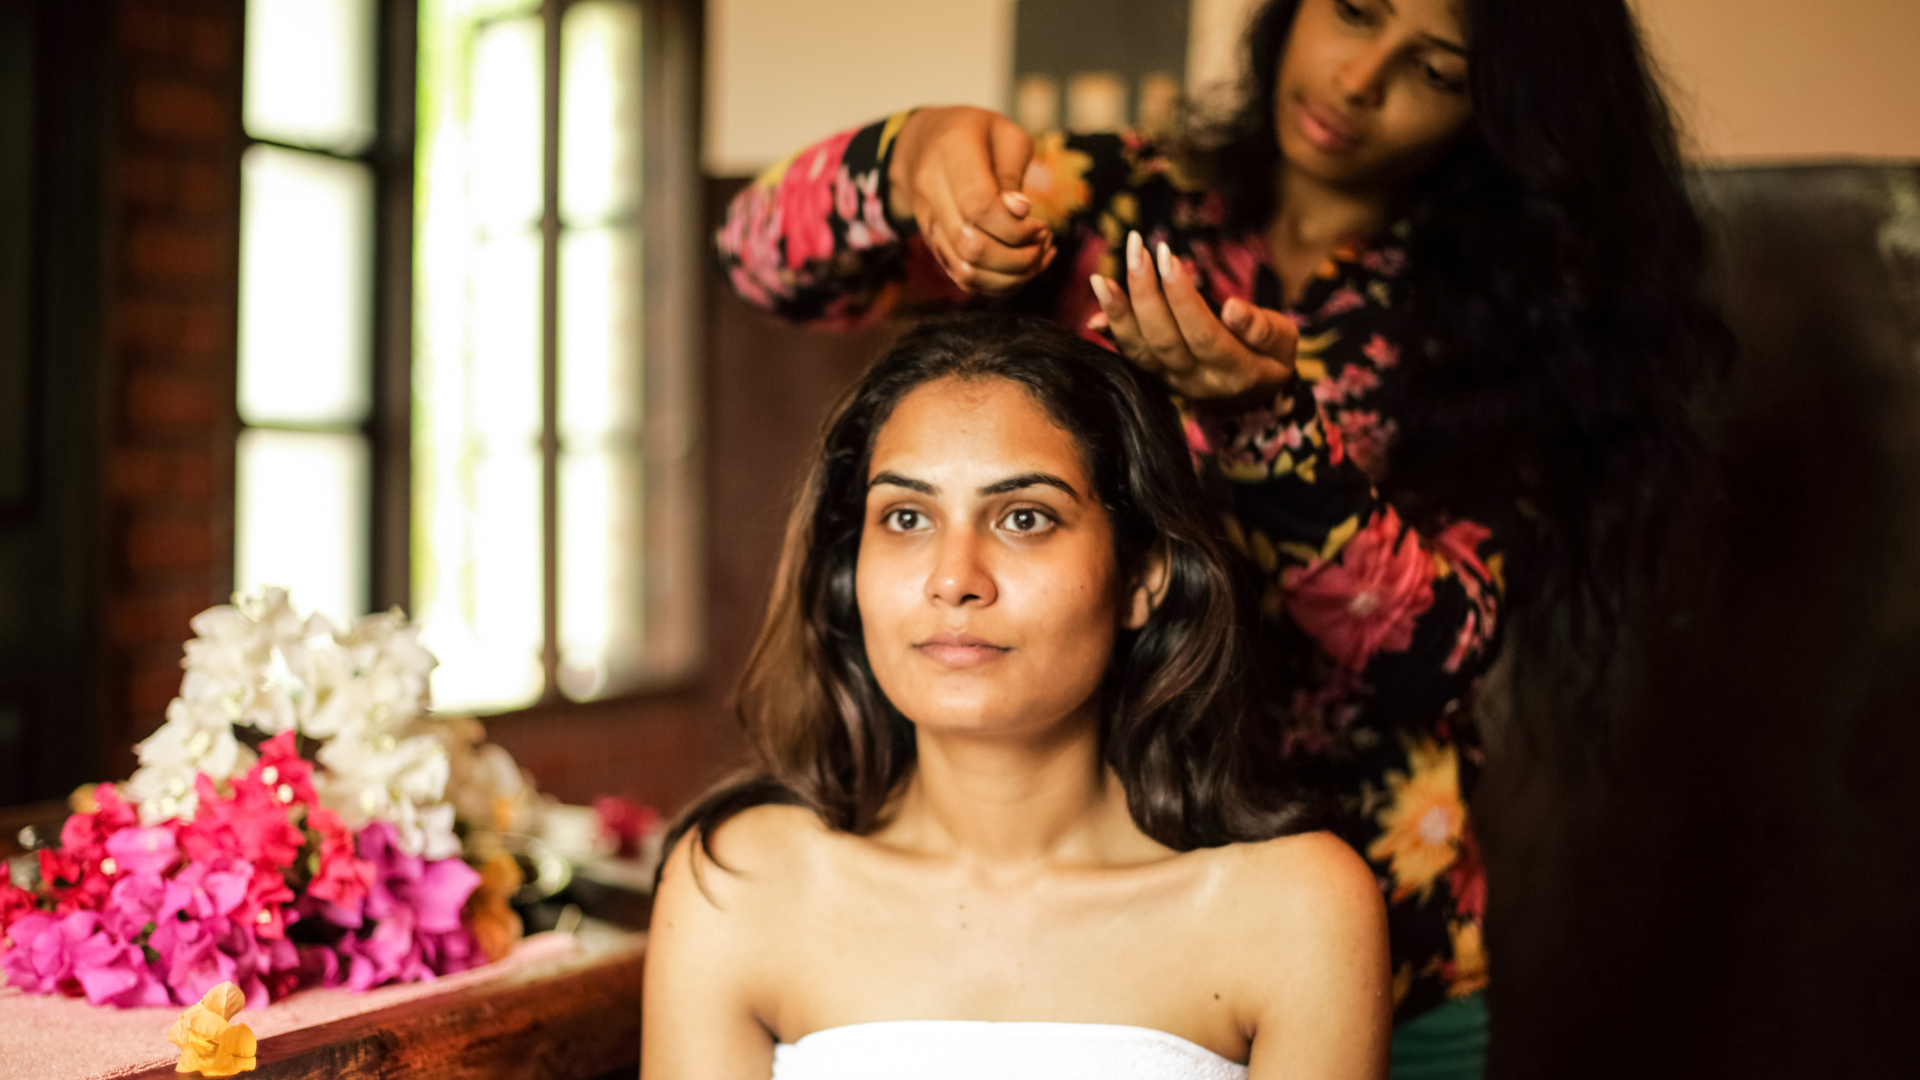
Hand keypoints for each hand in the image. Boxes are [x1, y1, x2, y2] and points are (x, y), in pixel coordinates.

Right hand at [888, 106, 1056, 295]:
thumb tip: (1019, 213)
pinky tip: (1020, 269)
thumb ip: (1011, 174)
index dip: (1015, 227)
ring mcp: (928, 222)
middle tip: (1044, 242)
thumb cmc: (973, 133)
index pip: (979, 207)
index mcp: (951, 154)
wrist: (921, 143)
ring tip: (1038, 256)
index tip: (1040, 224)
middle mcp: (931, 191)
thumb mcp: (1004, 134)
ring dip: (1011, 276)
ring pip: (966, 271)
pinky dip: (996, 284)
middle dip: (1019, 257)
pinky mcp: (933, 243)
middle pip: (972, 246)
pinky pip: (962, 278)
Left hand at [1089, 231, 1297, 399]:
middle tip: (1135, 248)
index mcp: (1234, 372)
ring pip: (1139, 352)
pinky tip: (1092, 317)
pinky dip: (1111, 336)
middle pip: (1164, 340)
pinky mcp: (1155, 376)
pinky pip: (1129, 357)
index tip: (1166, 256)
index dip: (1182, 297)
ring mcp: (1171, 381)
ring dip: (1117, 314)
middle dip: (1145, 292)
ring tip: (1100, 279)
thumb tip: (1231, 309)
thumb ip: (1261, 329)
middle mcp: (1197, 381)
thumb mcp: (1283, 343)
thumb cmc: (1269, 357)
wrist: (1251, 398)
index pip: (1203, 334)